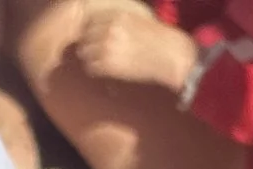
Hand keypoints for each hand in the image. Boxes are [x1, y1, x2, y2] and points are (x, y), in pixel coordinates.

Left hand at [73, 7, 198, 90]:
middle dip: (89, 44)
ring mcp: (108, 48)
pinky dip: (96, 69)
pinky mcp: (109, 65)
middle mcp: (110, 30)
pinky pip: (90, 67)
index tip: (97, 37)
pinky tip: (108, 67)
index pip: (89, 22)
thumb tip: (94, 24)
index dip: (91, 31)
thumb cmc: (155, 37)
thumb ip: (115, 20)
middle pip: (83, 38)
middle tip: (100, 51)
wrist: (170, 53)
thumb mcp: (136, 18)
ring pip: (84, 53)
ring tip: (105, 59)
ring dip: (91, 58)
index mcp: (117, 16)